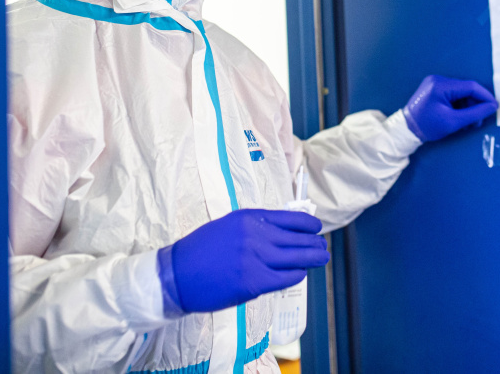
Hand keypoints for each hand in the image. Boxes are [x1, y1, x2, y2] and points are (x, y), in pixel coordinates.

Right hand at [168, 209, 328, 313]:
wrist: (177, 274)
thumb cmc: (200, 250)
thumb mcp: (228, 226)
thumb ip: (254, 227)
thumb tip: (281, 232)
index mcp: (249, 218)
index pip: (291, 218)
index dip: (308, 224)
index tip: (316, 228)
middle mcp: (256, 235)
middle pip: (298, 238)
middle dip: (314, 243)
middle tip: (322, 247)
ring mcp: (256, 259)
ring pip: (297, 257)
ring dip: (313, 258)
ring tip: (321, 258)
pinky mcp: (255, 282)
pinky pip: (287, 277)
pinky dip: (297, 275)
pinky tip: (301, 274)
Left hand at [402, 75, 498, 141]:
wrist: (406, 129)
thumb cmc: (427, 126)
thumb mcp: (453, 122)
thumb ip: (475, 113)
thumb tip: (492, 107)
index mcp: (441, 85)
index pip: (470, 87)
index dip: (485, 97)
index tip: (494, 107)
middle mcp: (438, 80)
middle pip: (466, 90)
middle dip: (475, 105)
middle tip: (478, 121)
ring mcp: (435, 83)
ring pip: (461, 93)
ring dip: (468, 107)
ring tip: (469, 123)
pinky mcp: (434, 89)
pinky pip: (453, 95)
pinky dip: (460, 106)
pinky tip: (461, 118)